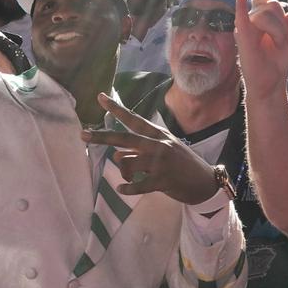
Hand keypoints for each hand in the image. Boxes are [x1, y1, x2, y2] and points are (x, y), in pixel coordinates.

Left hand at [81, 93, 217, 204]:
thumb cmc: (182, 164)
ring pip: (127, 163)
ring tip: (129, 178)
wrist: (205, 182)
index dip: (117, 109)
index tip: (100, 97)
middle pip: (123, 139)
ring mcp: (160, 163)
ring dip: (123, 172)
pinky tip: (122, 189)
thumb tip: (117, 155)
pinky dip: (127, 188)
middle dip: (101, 137)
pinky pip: (137, 185)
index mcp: (159, 134)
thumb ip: (142, 149)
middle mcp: (158, 145)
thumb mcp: (166, 149)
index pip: (134, 119)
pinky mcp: (163, 180)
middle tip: (82, 134)